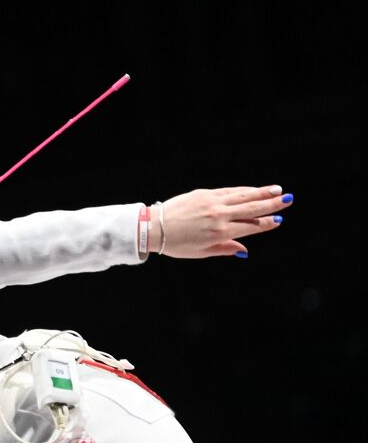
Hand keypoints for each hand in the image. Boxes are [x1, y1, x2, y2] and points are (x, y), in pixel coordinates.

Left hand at [154, 185, 290, 258]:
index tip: (279, 220)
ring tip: (277, 190)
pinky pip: (229, 191)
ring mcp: (212, 203)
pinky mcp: (204, 194)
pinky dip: (243, 190)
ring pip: (243, 196)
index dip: (266, 224)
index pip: (250, 227)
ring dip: (262, 192)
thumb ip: (225, 249)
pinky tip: (253, 189)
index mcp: (220, 234)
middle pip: (252, 208)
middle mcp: (220, 217)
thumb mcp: (201, 252)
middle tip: (289, 199)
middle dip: (272, 204)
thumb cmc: (176, 244)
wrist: (153, 228)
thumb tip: (244, 251)